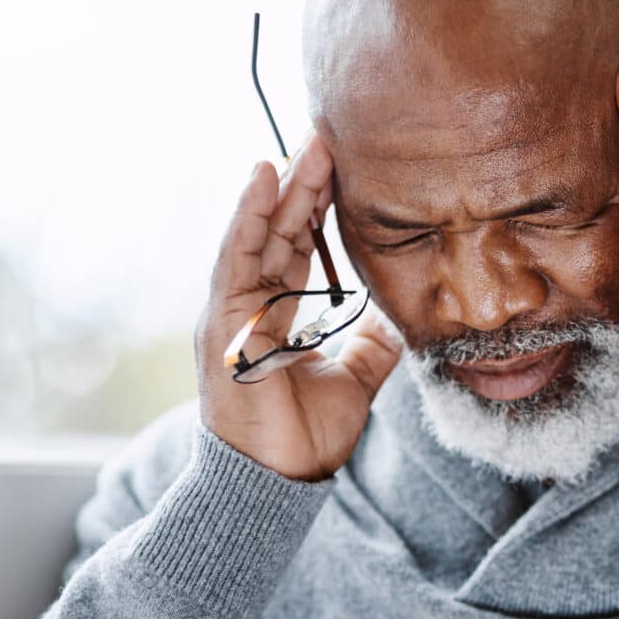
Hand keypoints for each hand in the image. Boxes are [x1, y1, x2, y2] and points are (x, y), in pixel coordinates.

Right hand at [196, 131, 400, 481]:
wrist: (279, 482)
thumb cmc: (303, 438)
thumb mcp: (354, 381)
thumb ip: (371, 346)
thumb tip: (397, 319)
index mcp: (279, 314)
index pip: (300, 244)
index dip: (320, 204)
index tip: (344, 164)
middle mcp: (251, 304)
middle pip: (281, 229)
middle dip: (305, 182)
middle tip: (330, 136)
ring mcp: (233, 309)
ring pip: (259, 232)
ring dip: (282, 186)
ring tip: (305, 144)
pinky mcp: (221, 319)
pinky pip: (236, 255)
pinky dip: (248, 214)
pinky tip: (263, 176)